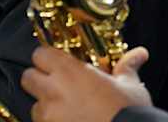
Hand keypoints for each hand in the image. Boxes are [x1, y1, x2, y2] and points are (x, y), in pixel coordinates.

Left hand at [22, 45, 152, 121]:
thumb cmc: (129, 113)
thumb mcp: (130, 86)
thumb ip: (126, 67)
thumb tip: (139, 54)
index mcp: (70, 72)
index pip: (40, 54)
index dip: (47, 59)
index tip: (58, 65)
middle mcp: (54, 91)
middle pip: (28, 77)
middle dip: (39, 81)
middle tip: (56, 87)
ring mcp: (49, 115)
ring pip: (34, 106)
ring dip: (45, 107)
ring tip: (66, 111)